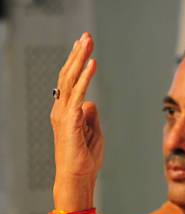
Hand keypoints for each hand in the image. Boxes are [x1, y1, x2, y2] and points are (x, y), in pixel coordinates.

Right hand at [50, 32, 102, 206]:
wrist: (78, 177)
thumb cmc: (85, 159)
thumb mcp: (93, 132)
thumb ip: (91, 116)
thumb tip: (90, 103)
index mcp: (65, 112)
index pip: (70, 81)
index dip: (76, 63)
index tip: (84, 47)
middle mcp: (61, 109)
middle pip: (68, 75)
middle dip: (77, 54)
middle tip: (86, 36)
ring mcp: (63, 114)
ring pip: (70, 79)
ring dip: (79, 58)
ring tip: (87, 42)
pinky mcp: (70, 120)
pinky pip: (79, 94)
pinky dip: (86, 77)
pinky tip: (92, 64)